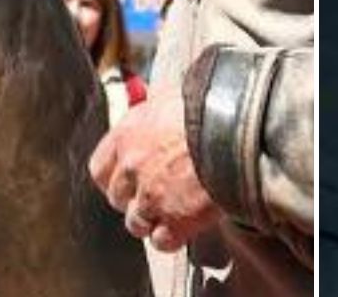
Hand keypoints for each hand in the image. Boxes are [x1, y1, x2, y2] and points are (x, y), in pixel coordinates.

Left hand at [87, 84, 220, 252]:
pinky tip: (185, 225)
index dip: (115, 177)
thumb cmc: (209, 106)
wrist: (237, 130)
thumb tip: (158, 104)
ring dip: (152, 219)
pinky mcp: (176, 221)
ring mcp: (151, 197)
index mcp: (126, 135)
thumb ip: (156, 109)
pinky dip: (172, 237)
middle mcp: (132, 168)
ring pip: (136, 223)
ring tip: (172, 210)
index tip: (126, 179)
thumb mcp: (171, 96)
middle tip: (156, 193)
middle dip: (134, 198)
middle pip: (118, 198)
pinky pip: (162, 241)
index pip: (100, 168)